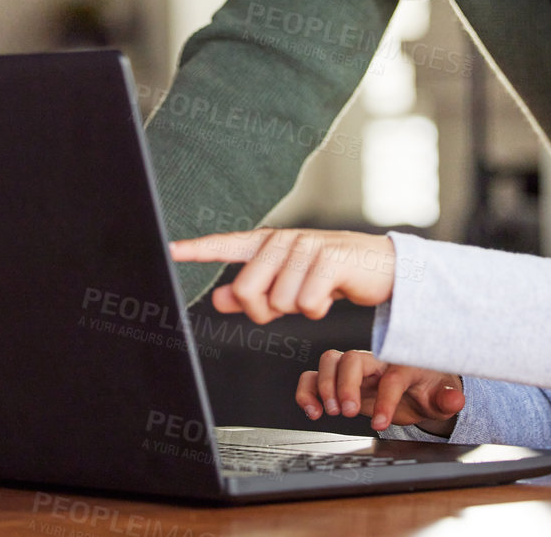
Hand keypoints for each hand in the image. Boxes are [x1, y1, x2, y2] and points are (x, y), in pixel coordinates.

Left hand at [169, 228, 396, 324]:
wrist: (380, 266)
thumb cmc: (331, 275)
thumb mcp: (287, 285)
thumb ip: (252, 291)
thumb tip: (220, 298)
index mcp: (268, 244)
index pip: (225, 245)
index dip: (196, 250)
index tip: (170, 250)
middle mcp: (283, 241)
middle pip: (247, 291)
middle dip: (265, 310)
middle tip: (290, 302)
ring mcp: (306, 246)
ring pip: (280, 302)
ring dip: (300, 309)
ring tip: (316, 292)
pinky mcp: (329, 259)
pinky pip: (307, 304)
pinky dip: (319, 310)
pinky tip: (331, 294)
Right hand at [298, 349, 463, 434]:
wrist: (417, 387)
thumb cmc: (427, 388)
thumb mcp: (442, 395)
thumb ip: (447, 398)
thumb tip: (455, 399)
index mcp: (401, 364)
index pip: (390, 376)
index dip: (385, 399)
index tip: (381, 422)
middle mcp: (375, 362)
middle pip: (351, 359)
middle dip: (345, 385)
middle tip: (347, 411)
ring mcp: (355, 369)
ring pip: (330, 360)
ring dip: (324, 385)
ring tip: (330, 410)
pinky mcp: (339, 380)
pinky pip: (313, 375)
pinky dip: (307, 390)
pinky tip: (313, 409)